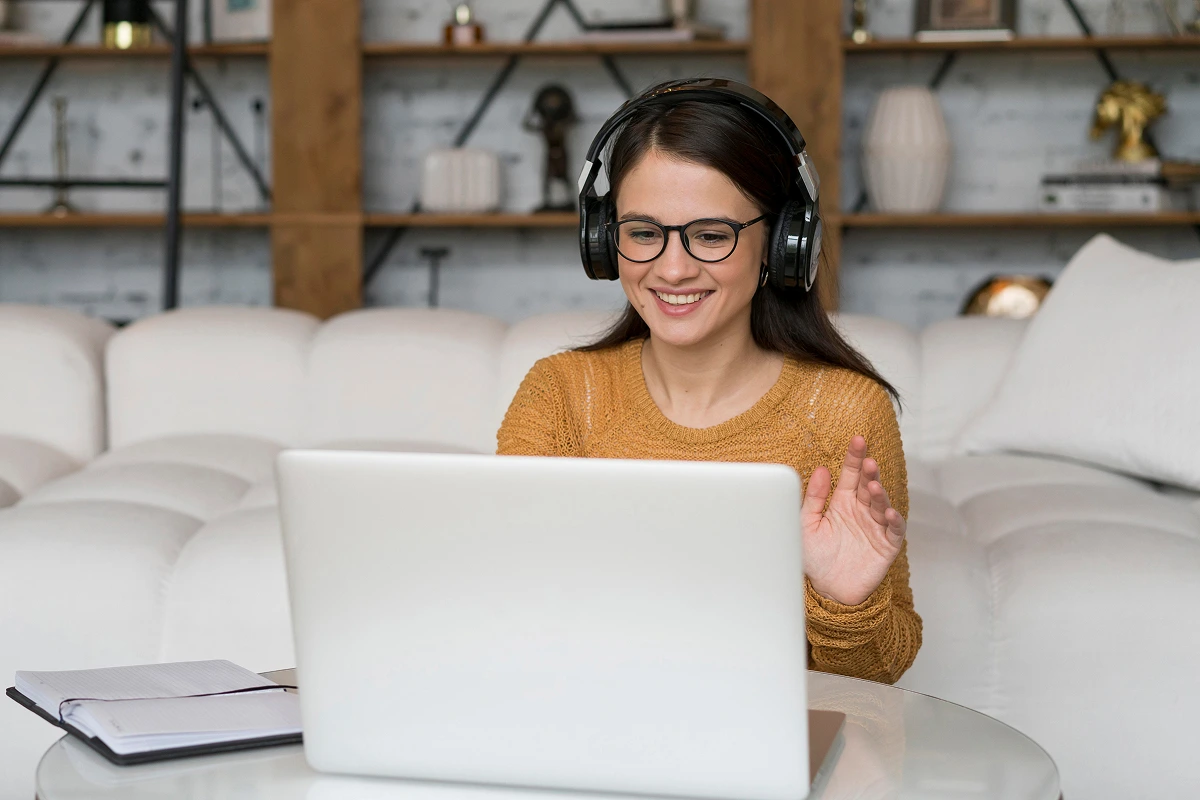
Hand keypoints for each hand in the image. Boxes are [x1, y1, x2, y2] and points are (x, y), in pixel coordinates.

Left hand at [802, 435, 906, 606]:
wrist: (826, 590)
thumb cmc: (815, 557)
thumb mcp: (806, 524)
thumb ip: (813, 498)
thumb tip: (820, 470)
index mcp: (841, 502)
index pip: (850, 475)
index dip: (854, 457)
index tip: (857, 439)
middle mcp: (860, 511)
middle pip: (867, 485)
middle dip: (869, 472)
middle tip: (867, 461)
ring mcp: (875, 527)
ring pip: (881, 504)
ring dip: (878, 494)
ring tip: (872, 486)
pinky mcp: (886, 545)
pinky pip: (894, 530)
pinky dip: (893, 520)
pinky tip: (888, 512)